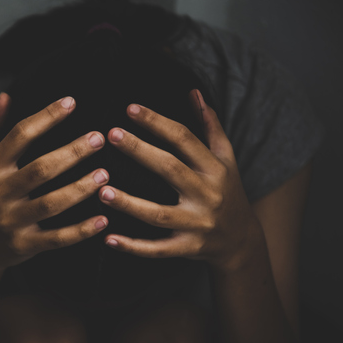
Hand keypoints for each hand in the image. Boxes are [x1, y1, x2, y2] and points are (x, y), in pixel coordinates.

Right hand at [0, 93, 109, 275]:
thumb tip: (6, 97)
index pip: (19, 137)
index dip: (46, 117)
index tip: (71, 102)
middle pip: (40, 170)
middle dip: (72, 153)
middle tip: (98, 138)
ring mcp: (11, 222)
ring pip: (51, 204)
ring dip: (80, 189)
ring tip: (105, 175)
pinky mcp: (24, 245)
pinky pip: (57, 238)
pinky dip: (81, 230)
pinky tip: (103, 219)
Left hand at [98, 89, 261, 270]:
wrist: (241, 241)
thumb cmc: (227, 192)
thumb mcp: (225, 159)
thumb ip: (210, 126)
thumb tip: (194, 92)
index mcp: (214, 169)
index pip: (184, 139)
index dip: (157, 123)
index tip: (130, 109)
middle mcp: (207, 195)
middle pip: (170, 170)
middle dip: (140, 152)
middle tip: (111, 135)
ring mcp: (197, 224)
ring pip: (159, 215)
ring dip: (130, 204)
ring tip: (102, 191)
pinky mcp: (187, 249)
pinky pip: (157, 249)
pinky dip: (133, 246)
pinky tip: (108, 238)